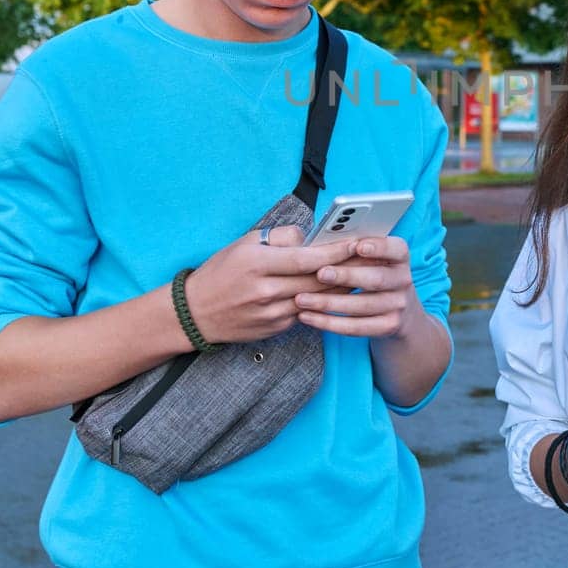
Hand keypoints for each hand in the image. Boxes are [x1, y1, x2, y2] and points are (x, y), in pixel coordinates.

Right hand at [183, 225, 356, 343]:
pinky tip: (339, 293)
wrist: (195, 313)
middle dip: (348, 269)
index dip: (336, 252)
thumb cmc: (221, 271)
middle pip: (318, 281)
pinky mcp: (275, 329)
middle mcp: (266, 291)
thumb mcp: (244, 243)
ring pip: (317, 300)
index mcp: (258, 264)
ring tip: (363, 274)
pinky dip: (324, 303)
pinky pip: (307, 313)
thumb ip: (280, 237)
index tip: (358, 243)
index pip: (307, 258)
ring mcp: (272, 314)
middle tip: (371, 258)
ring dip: (342, 288)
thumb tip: (310, 237)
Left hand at [294, 235, 421, 338]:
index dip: (378, 247)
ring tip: (302, 299)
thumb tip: (321, 244)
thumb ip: (354, 250)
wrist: (399, 310)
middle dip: (346, 276)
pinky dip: (329, 323)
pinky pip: (356, 327)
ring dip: (328, 303)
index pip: (395, 249)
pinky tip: (307, 316)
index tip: (356, 246)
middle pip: (376, 279)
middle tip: (320, 274)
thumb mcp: (374, 259)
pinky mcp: (388, 326)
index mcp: (400, 257)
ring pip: (361, 306)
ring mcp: (398, 305)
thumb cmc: (373, 274)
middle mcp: (403, 280)